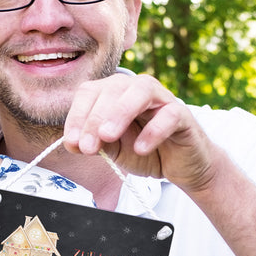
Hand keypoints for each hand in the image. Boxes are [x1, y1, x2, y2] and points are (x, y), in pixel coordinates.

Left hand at [62, 72, 220, 191]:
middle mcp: (136, 89)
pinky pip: (169, 114)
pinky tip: (141, 148)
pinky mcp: (183, 115)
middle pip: (112, 89)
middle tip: (87, 147)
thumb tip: (73, 142)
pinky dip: (153, 131)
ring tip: (108, 136)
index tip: (72, 143)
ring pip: (141, 90)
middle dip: (95, 118)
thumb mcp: (113, 149)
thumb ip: (95, 142)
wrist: (180, 166)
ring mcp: (161, 99)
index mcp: (114, 94)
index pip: (90, 92)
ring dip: (120, 112)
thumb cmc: (145, 150)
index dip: (77, 116)